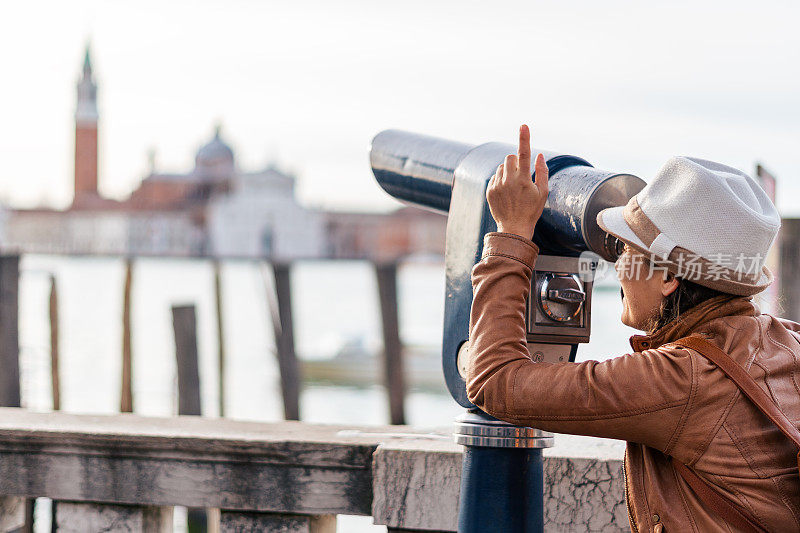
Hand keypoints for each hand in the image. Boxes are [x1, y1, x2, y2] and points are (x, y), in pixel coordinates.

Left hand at [486, 124, 548, 239]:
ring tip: (514, 186)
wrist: (514, 227)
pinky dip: (501, 180)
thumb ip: (542, 172)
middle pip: (509, 157)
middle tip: (521, 174)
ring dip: (508, 171)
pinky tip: (506, 192)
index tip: (523, 125)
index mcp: (523, 180)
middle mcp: (508, 181)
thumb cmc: (532, 210)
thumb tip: (539, 155)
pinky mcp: (489, 191)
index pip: (524, 154)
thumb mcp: (543, 193)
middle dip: (516, 161)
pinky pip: (495, 176)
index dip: (524, 138)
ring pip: (501, 166)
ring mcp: (497, 186)